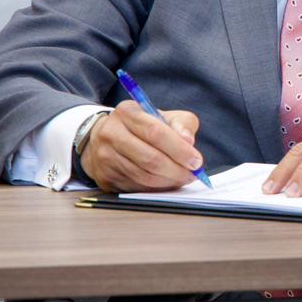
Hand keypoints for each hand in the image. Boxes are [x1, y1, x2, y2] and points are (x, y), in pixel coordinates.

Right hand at [79, 100, 203, 191]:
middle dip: (177, 170)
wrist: (106, 137)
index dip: (179, 149)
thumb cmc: (142, 126)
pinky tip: (167, 183)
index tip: (196, 160)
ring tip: (183, 178)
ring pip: (144, 176)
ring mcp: (105, 157)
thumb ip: (181, 123)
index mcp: (127, 113)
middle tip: (194, 174)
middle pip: (150, 158)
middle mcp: (111, 134)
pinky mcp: (105, 177)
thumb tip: (189, 141)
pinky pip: (136, 187)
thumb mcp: (163, 115)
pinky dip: (157, 188)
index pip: (155, 133)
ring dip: (169, 181)